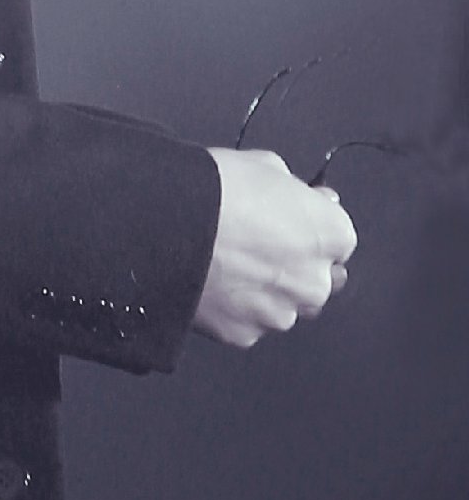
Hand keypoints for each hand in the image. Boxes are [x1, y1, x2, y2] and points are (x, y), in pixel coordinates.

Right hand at [193, 147, 355, 347]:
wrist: (163, 225)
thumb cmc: (215, 190)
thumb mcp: (266, 165)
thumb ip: (298, 192)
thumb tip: (311, 200)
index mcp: (331, 235)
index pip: (336, 240)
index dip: (308, 230)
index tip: (286, 224)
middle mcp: (315, 282)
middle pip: (314, 281)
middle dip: (291, 267)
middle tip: (253, 246)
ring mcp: (280, 313)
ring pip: (281, 307)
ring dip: (264, 292)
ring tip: (225, 266)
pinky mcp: (244, 335)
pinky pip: (247, 323)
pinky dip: (234, 309)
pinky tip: (212, 284)